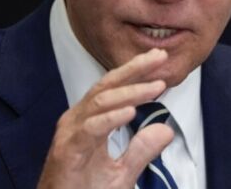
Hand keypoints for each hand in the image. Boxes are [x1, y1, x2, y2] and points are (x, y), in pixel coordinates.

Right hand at [38, 49, 172, 188]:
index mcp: (89, 121)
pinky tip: (130, 112)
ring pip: (100, 102)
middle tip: (160, 57)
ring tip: (156, 86)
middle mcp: (78, 122)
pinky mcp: (65, 152)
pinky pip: (89, 130)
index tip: (161, 59)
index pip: (115, 88)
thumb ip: (142, 150)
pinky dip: (111, 119)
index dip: (137, 72)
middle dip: (135, 69)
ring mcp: (70, 135)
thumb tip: (165, 130)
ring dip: (130, 93)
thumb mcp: (121, 172)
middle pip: (107, 85)